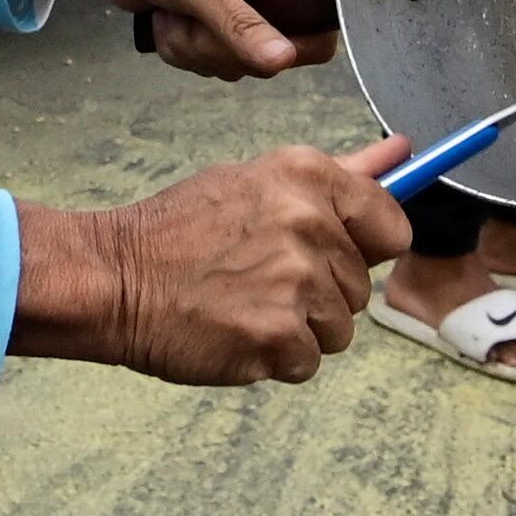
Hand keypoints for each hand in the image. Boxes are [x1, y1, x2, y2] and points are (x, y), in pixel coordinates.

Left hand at [8, 0, 334, 78]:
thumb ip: (239, 25)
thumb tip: (281, 61)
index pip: (324, 25)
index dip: (289, 42)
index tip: (248, 34)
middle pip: (281, 56)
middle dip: (223, 45)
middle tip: (193, 12)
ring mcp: (254, 10)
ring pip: (246, 66)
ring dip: (199, 48)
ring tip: (177, 8)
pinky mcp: (226, 28)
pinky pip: (220, 65)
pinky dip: (187, 51)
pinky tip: (171, 18)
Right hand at [13, 136, 411, 385]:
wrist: (114, 279)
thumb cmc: (177, 231)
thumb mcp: (250, 182)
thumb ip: (335, 176)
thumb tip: (402, 153)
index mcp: (306, 177)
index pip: (391, 224)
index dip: (364, 246)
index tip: (331, 252)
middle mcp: (310, 225)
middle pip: (359, 284)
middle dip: (318, 290)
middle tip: (256, 276)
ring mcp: (297, 285)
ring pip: (338, 327)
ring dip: (298, 327)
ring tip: (242, 303)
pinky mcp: (280, 339)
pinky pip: (307, 361)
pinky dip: (274, 357)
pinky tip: (234, 329)